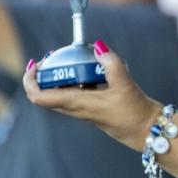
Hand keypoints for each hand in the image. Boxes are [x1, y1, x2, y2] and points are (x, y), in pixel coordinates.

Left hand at [22, 40, 160, 148]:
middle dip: (44, 74)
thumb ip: (111, 63)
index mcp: (77, 104)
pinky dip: (75, 81)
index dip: (30, 81)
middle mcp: (76, 109)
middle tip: (52, 57)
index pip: (39, 97)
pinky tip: (92, 72)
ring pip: (60, 94)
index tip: (35, 64)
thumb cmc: (134, 112)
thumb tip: (99, 46)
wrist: (146, 130)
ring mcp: (83, 111)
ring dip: (59, 77)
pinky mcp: (92, 110)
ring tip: (71, 60)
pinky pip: (75, 95)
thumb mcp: (125, 84)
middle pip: (46, 94)